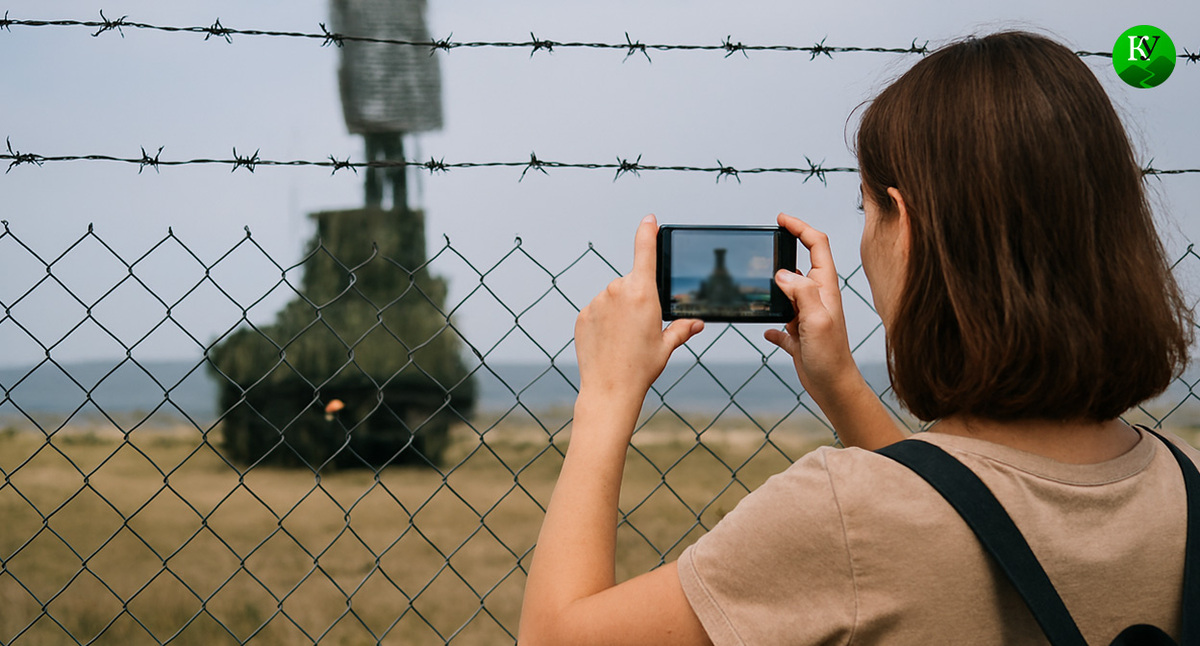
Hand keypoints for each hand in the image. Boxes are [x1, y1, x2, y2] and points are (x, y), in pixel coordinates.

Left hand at [574, 215, 703, 402]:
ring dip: (618, 310)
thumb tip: (696, 323)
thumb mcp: (666, 346)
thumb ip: (681, 329)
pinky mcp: (583, 314)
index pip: (645, 252)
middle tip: (640, 328)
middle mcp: (617, 291)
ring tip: (622, 339)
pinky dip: (603, 321)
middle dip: (637, 298)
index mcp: (643, 293)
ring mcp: (597, 302)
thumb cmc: (641, 367)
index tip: (649, 219)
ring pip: (612, 297)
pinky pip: (597, 310)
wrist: (609, 388)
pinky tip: (608, 342)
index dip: (647, 232)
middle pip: (630, 283)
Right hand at [764, 213, 858, 397]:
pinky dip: (771, 323)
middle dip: (785, 250)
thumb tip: (782, 273)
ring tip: (755, 282)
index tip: (781, 219)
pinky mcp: (799, 336)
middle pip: (801, 264)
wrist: (834, 387)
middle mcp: (817, 298)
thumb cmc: (831, 356)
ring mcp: (807, 316)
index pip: (817, 246)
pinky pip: (781, 324)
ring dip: (774, 285)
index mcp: (825, 288)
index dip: (800, 227)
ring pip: (788, 292)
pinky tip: (764, 329)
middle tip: (764, 245)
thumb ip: (802, 293)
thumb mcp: (818, 320)